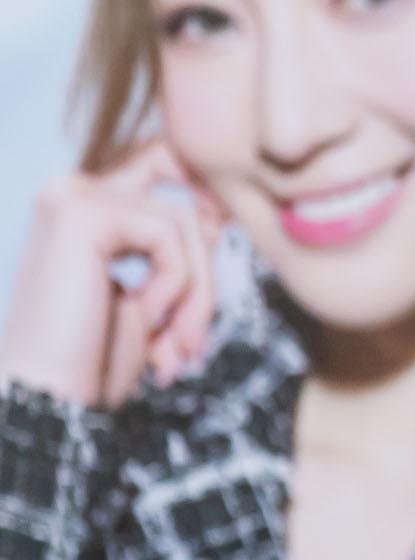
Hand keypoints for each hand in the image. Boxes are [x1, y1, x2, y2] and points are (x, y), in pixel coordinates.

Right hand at [0, 141, 220, 406]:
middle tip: (197, 325)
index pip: (167, 161)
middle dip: (207, 251)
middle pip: (181, 180)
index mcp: (84, 204)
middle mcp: (71, 190)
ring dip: (196, 291)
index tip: (218, 263)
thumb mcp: (153, 293)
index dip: (207, 199)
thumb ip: (182, 247)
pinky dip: (173, 285)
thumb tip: (225, 210)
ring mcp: (71, 197)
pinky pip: (169, 235)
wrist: (45, 398)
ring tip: (175, 345)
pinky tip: (142, 320)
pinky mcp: (81, 215)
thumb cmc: (95, 358)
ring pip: (184, 219)